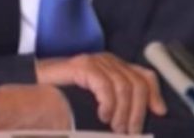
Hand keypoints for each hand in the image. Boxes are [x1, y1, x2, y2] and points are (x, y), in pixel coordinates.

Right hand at [36, 52, 166, 133]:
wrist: (33, 87)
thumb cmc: (64, 99)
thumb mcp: (97, 104)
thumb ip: (116, 107)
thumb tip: (135, 124)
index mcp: (114, 68)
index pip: (144, 75)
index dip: (155, 93)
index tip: (159, 113)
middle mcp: (108, 61)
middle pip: (137, 84)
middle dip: (137, 112)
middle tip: (129, 131)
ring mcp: (95, 62)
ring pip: (124, 87)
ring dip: (123, 113)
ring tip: (114, 128)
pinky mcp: (83, 66)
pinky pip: (106, 85)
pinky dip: (108, 104)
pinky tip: (102, 116)